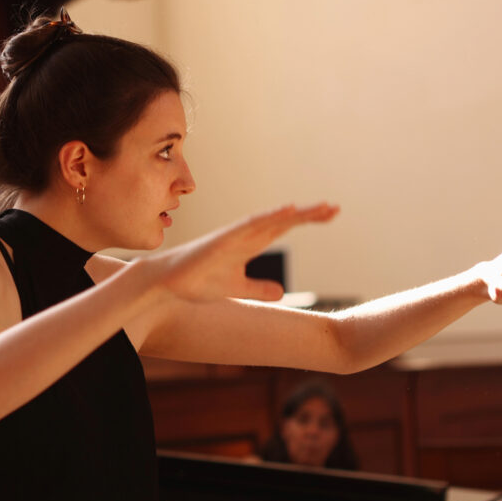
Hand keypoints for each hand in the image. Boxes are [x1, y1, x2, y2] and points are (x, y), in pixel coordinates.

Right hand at [150, 203, 338, 302]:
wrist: (166, 283)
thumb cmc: (197, 281)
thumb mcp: (236, 289)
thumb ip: (258, 288)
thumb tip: (281, 292)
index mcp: (249, 244)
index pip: (283, 228)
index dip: (306, 220)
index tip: (330, 215)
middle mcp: (244, 235)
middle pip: (282, 221)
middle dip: (308, 214)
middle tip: (335, 208)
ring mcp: (234, 236)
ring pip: (270, 220)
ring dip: (295, 214)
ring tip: (319, 208)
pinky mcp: (223, 240)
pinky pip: (250, 226)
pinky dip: (270, 217)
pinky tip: (287, 212)